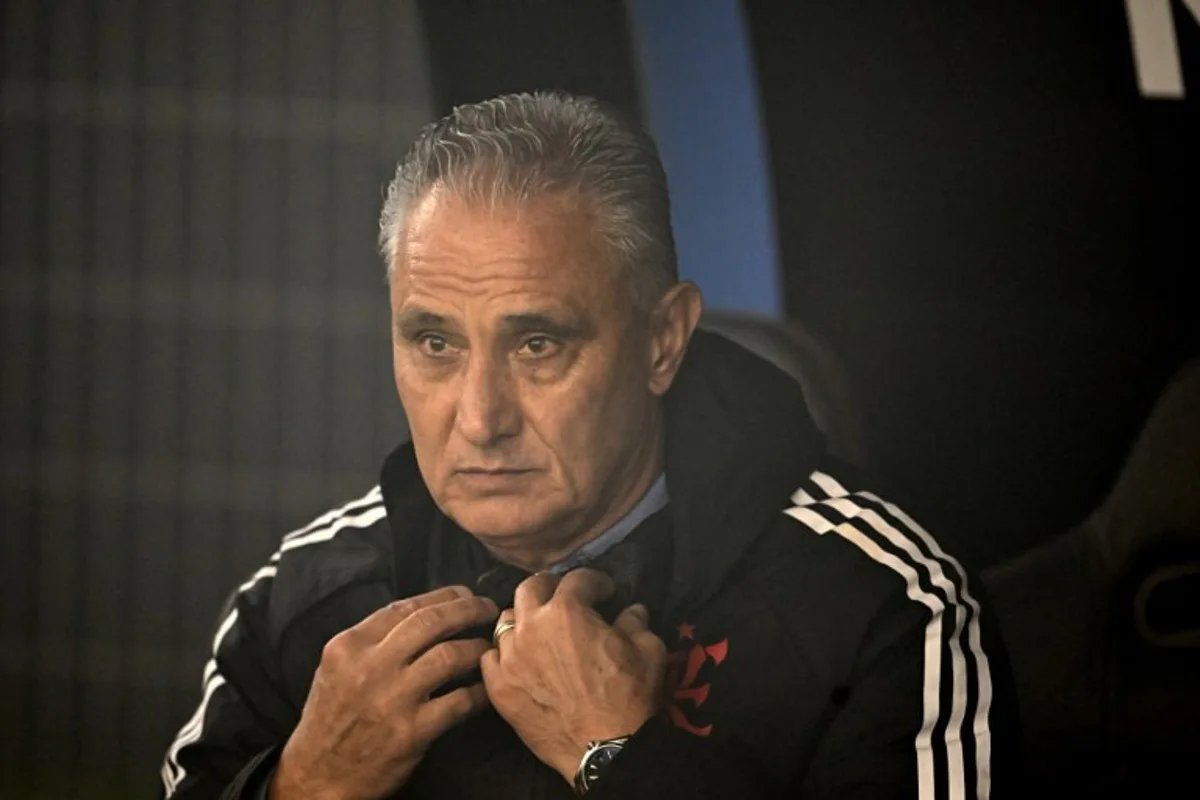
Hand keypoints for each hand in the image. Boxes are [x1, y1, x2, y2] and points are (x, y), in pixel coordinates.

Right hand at [270, 585, 498, 799]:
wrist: (318, 776)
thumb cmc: (330, 719)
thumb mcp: (337, 668)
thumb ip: (372, 641)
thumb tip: (422, 615)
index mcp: (349, 646)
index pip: (404, 607)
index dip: (442, 596)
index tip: (463, 594)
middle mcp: (369, 667)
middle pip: (431, 622)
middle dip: (467, 609)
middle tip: (487, 609)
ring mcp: (392, 699)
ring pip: (450, 655)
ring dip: (476, 648)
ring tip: (488, 648)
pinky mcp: (412, 732)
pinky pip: (459, 701)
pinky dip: (479, 691)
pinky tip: (485, 689)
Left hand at [480, 569, 667, 784]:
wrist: (605, 749)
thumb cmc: (629, 696)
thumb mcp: (648, 650)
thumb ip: (636, 622)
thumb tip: (632, 611)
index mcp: (567, 611)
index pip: (577, 578)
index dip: (595, 581)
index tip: (606, 592)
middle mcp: (531, 627)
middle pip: (530, 588)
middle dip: (550, 587)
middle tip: (565, 599)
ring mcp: (509, 658)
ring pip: (506, 621)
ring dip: (524, 620)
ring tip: (539, 631)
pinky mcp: (499, 687)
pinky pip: (490, 658)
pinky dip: (504, 654)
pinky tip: (519, 660)